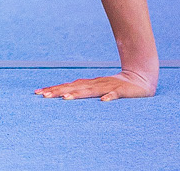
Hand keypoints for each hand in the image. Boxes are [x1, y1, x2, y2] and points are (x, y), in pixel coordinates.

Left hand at [37, 70, 155, 101]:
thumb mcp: (98, 90)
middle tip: (44, 96)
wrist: (140, 78)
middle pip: (74, 88)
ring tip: (65, 99)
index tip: (38, 93)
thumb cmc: (116, 87)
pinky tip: (103, 102)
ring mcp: (108, 86)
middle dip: (59, 91)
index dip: (54, 89)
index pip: (68, 86)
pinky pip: (115, 95)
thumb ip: (84, 92)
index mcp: (89, 84)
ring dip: (78, 94)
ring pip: (91, 90)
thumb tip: (64, 96)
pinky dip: (109, 98)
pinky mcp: (122, 91)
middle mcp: (96, 84)